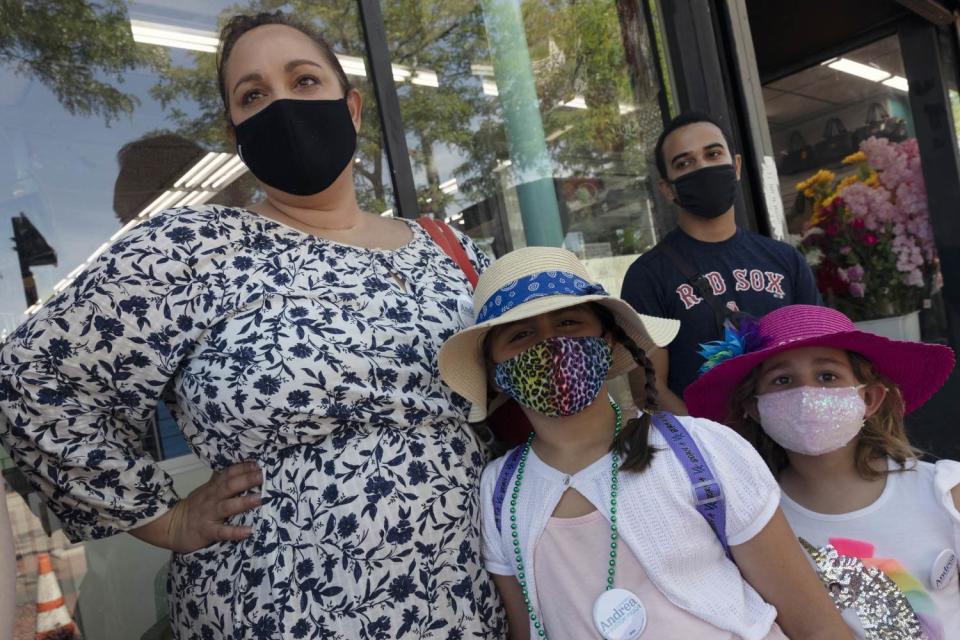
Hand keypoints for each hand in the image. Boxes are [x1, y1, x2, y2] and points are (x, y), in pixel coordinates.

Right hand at [131, 461, 261, 552]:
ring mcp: (209, 514)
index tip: (258, 464)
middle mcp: (212, 498)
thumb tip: (240, 467)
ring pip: (227, 507)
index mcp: (213, 487)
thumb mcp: (206, 490)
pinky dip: (235, 532)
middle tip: (263, 476)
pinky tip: (248, 531)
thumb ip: (221, 480)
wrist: (171, 526)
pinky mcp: (207, 531)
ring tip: (260, 499)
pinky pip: (222, 532)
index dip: (242, 468)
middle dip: (246, 480)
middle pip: (229, 486)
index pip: (228, 473)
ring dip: (244, 502)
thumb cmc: (195, 507)